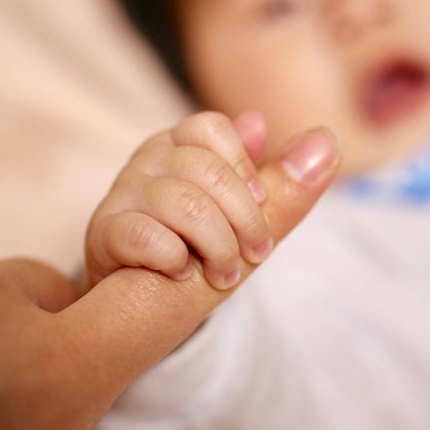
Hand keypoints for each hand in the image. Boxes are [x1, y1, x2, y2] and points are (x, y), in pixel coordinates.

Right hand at [83, 111, 277, 292]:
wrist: (139, 301)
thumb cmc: (197, 248)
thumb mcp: (246, 219)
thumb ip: (282, 183)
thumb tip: (325, 138)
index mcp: (181, 144)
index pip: (213, 128)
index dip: (245, 169)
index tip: (261, 205)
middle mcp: (148, 160)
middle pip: (205, 168)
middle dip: (244, 219)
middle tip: (256, 254)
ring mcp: (122, 194)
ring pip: (183, 203)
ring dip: (217, 247)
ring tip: (225, 276)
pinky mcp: (103, 232)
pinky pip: (145, 236)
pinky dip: (174, 258)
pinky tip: (181, 272)